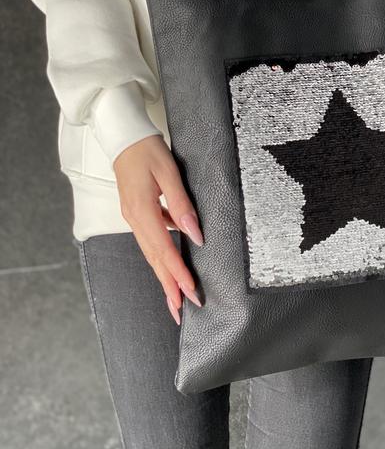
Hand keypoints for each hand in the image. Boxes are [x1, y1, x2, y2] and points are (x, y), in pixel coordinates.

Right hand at [113, 134, 204, 323]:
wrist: (125, 136)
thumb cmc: (148, 150)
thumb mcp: (169, 172)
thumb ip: (182, 204)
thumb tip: (196, 235)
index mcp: (142, 211)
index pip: (164, 250)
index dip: (178, 274)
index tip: (190, 293)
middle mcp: (135, 219)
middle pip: (154, 260)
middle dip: (168, 287)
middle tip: (180, 312)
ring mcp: (133, 217)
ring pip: (151, 253)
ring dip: (164, 276)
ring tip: (176, 297)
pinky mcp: (137, 212)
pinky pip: (151, 240)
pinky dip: (162, 256)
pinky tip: (173, 262)